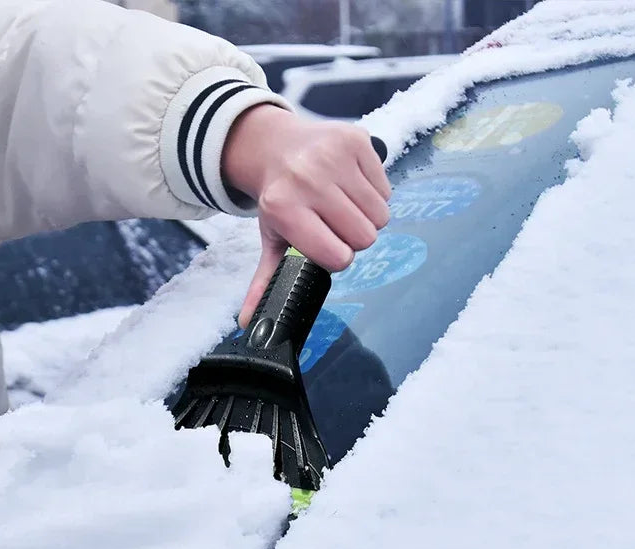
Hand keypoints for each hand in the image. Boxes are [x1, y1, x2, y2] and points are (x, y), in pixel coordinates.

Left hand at [221, 105, 390, 327]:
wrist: (275, 144)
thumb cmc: (279, 198)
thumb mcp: (270, 238)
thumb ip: (265, 280)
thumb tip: (249, 322)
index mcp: (284, 209)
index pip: (338, 257)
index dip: (337, 258)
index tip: (327, 246)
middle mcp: (307, 179)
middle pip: (364, 237)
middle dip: (354, 238)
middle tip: (334, 225)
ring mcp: (333, 156)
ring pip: (380, 214)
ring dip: (366, 217)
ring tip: (343, 205)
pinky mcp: (356, 140)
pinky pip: (385, 188)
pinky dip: (374, 193)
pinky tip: (351, 186)